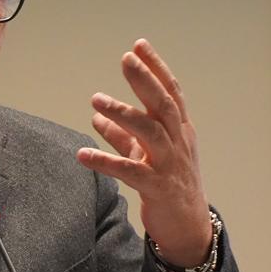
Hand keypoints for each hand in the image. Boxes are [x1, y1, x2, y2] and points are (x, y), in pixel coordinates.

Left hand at [77, 39, 212, 265]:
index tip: (139, 45)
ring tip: (96, 100)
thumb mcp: (147, 155)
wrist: (188, 226)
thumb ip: (122, 136)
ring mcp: (169, 164)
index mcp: (178, 130)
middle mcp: (177, 142)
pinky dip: (106, 161)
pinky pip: (130, 171)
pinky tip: (82, 154)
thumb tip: (96, 117)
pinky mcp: (156, 187)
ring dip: (122, 114)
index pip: (170, 92)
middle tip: (126, 58)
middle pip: (162, 104)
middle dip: (145, 79)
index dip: (156, 68)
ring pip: (149, 132)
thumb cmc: (168, 184)